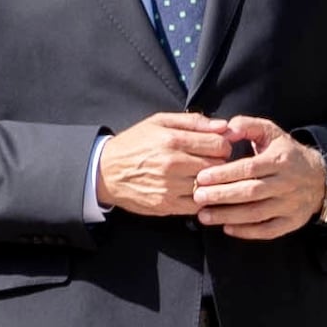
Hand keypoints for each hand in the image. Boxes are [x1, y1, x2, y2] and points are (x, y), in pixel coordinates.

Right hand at [94, 110, 236, 218]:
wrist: (103, 172)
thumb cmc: (133, 144)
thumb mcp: (157, 123)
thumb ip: (192, 121)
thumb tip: (224, 126)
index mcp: (172, 140)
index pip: (219, 144)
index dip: (222, 145)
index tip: (214, 148)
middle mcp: (172, 163)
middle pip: (218, 165)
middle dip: (218, 163)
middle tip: (206, 162)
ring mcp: (170, 186)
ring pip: (210, 186)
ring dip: (209, 182)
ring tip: (197, 176)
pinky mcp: (167, 204)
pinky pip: (198, 204)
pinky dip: (199, 198)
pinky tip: (190, 190)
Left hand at [192, 115, 326, 242]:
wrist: (319, 177)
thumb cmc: (285, 152)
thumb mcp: (270, 133)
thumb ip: (247, 126)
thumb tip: (225, 130)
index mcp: (280, 160)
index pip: (249, 168)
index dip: (224, 174)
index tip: (201, 177)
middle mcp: (288, 183)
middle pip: (251, 192)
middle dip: (222, 196)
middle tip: (197, 197)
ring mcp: (292, 204)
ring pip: (258, 214)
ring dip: (229, 216)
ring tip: (204, 216)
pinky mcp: (293, 221)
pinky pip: (269, 230)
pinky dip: (248, 232)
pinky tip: (227, 228)